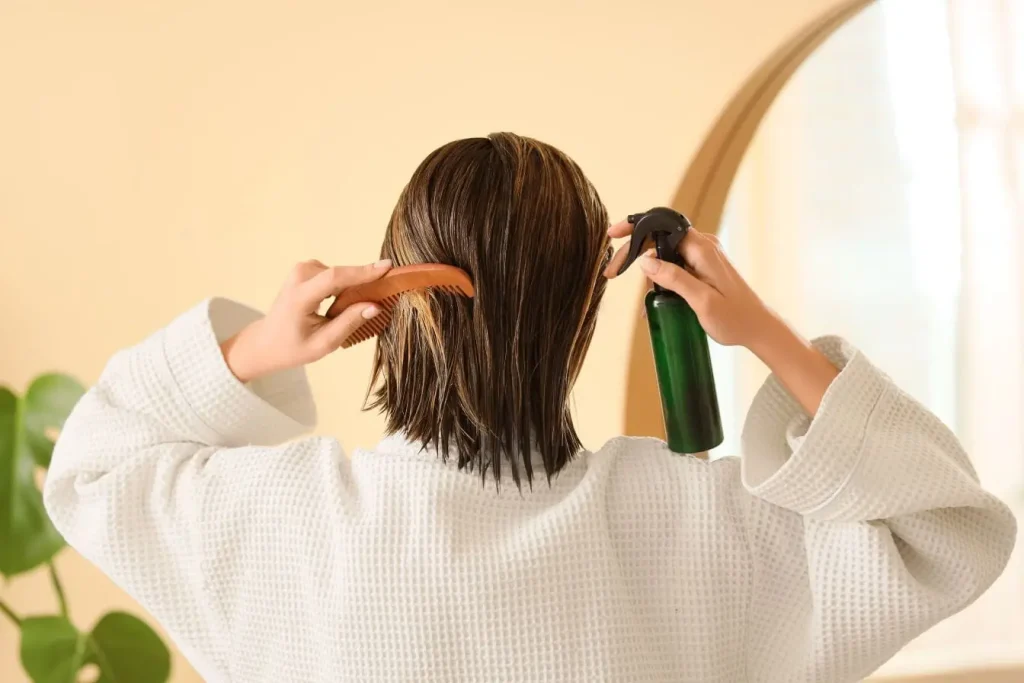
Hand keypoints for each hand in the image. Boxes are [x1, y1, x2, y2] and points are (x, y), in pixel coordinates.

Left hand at [221, 259, 391, 382]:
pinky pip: (333, 274)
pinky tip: (339, 304)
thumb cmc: (293, 348)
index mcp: (300, 297)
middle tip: (382, 296)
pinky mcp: (304, 270)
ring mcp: (300, 270)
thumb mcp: (324, 343)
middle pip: (340, 274)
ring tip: (347, 311)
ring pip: (338, 274)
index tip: (387, 267)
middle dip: (363, 282)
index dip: (362, 272)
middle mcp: (298, 277)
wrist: (266, 342)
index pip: (335, 278)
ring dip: (350, 288)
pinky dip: (342, 286)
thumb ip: (349, 322)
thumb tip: (375, 305)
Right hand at [604, 219, 774, 347]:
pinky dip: (660, 276)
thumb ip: (675, 279)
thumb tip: (645, 262)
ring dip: (648, 270)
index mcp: (703, 249)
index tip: (614, 236)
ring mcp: (703, 256)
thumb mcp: (702, 301)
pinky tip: (655, 299)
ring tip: (644, 302)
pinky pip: (675, 264)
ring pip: (665, 252)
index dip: (636, 228)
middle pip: (659, 237)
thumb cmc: (735, 318)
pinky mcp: (703, 267)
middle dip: (634, 252)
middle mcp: (703, 246)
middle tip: (613, 272)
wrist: (758, 328)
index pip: (662, 226)